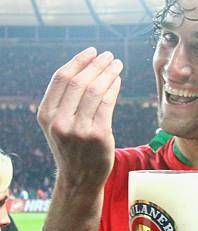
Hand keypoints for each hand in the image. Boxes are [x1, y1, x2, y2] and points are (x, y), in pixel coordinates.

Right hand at [37, 47, 122, 190]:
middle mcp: (59, 121)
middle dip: (96, 64)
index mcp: (46, 115)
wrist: (79, 179)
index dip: (78, 61)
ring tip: (117, 64)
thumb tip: (86, 68)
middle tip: (108, 55)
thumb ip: (64, 101)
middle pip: (79, 82)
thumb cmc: (72, 149)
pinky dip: (113, 88)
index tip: (92, 52)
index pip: (61, 78)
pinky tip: (118, 81)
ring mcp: (79, 130)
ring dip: (108, 73)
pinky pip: (107, 104)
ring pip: (94, 91)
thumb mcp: (58, 125)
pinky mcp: (98, 136)